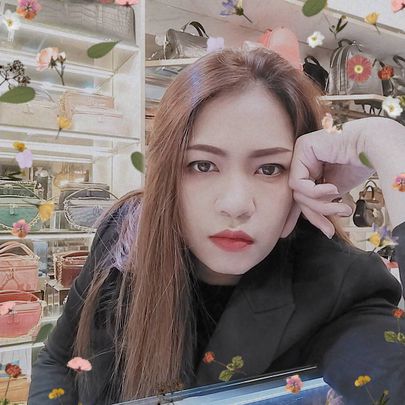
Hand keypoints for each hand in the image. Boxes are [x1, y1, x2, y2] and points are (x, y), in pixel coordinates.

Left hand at [281, 118, 395, 238]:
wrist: (374, 145)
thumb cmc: (360, 164)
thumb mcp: (336, 190)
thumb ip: (321, 201)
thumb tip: (311, 219)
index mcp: (310, 168)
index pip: (302, 197)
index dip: (308, 216)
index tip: (317, 231)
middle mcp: (303, 160)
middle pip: (299, 196)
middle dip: (316, 214)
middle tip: (329, 228)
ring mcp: (300, 153)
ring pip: (298, 192)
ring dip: (320, 206)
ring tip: (340, 207)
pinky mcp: (302, 147)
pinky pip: (298, 182)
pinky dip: (315, 192)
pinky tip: (333, 190)